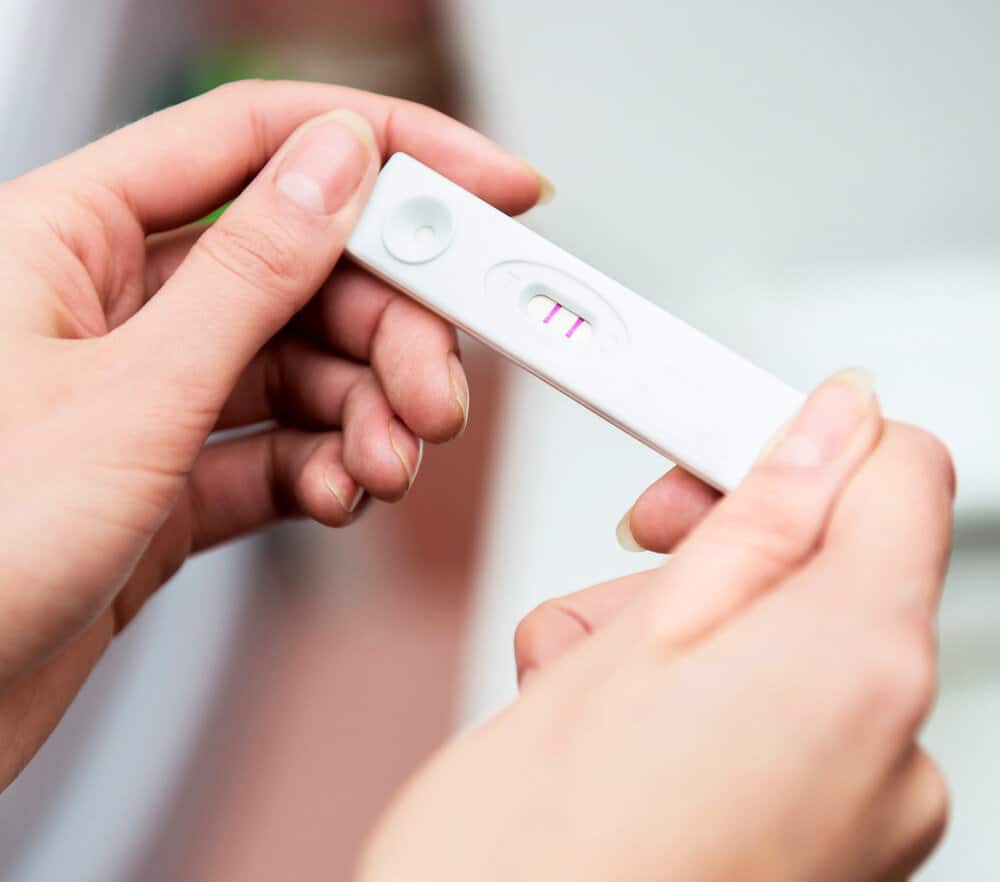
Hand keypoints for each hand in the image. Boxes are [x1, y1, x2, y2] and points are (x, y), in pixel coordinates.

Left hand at [0, 80, 545, 787]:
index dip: (385, 150)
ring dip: (367, 415)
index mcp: (71, 237)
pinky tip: (338, 494)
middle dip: (391, 330)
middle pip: (303, 272)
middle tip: (439, 386)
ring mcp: (148, 395)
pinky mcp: (171, 477)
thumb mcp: (130, 396)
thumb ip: (247, 276)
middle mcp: (115, 307)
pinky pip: (280, 448)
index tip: (484, 185)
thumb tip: (338, 171)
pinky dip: (325, 470)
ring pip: (303, 369)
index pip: (255, 142)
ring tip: (388, 464)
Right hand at [358, 372, 954, 881]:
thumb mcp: (621, 646)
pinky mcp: (819, 852)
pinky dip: (695, 704)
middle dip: (720, 550)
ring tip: (582, 682)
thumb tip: (835, 422)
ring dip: (679, 633)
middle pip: (829, 567)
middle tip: (631, 563)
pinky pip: (773, 724)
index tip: (719, 447)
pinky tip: (607, 731)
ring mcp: (862, 818)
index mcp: (860, 672)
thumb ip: (759, 519)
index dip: (803, 443)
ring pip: (781, 645)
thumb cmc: (527, 867)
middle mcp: (893, 757)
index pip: (901, 477)